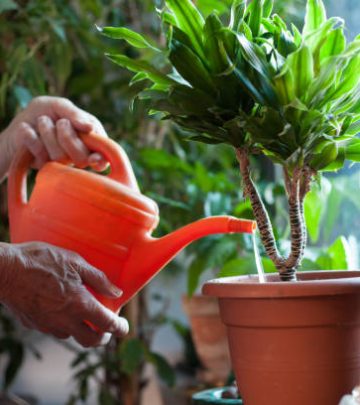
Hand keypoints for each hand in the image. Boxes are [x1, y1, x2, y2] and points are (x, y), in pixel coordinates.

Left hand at [0, 96, 107, 178]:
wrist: (19, 124)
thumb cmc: (44, 112)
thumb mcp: (59, 105)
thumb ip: (75, 114)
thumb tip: (90, 128)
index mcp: (92, 139)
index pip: (104, 156)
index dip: (101, 159)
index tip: (94, 158)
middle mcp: (81, 155)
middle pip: (82, 158)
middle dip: (67, 135)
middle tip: (59, 122)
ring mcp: (64, 164)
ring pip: (61, 157)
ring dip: (48, 133)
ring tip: (42, 122)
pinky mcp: (46, 167)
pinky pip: (41, 156)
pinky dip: (32, 138)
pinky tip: (29, 131)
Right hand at [0, 242, 128, 346]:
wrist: (5, 270)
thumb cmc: (41, 261)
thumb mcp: (75, 262)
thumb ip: (98, 279)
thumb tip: (116, 292)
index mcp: (79, 304)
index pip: (107, 324)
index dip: (120, 328)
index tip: (124, 326)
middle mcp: (65, 320)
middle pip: (91, 341)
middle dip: (103, 337)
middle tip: (106, 327)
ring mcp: (48, 325)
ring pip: (72, 337)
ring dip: (82, 330)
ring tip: (84, 315)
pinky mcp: (34, 325)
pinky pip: (55, 330)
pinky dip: (65, 325)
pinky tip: (62, 310)